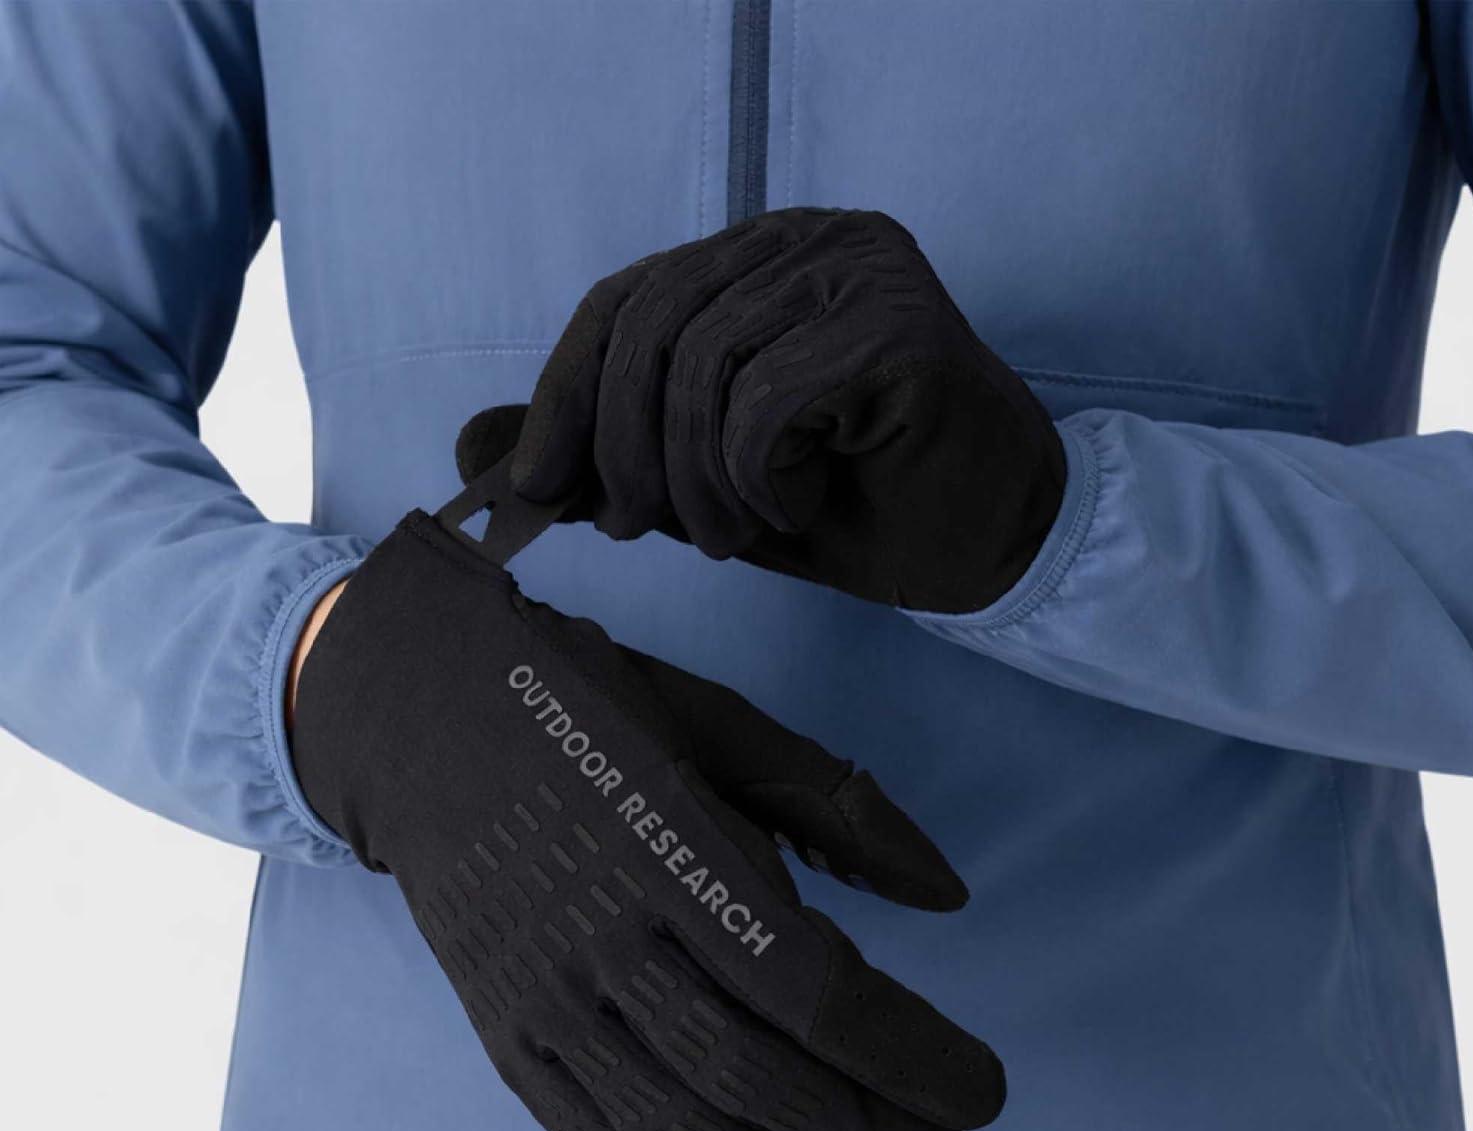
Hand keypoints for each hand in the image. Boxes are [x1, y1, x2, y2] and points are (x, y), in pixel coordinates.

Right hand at [289, 506, 1004, 1130]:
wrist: (411, 711)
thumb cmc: (582, 702)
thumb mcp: (717, 720)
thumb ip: (837, 803)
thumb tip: (949, 898)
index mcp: (666, 843)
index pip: (812, 990)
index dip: (909, 1057)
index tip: (981, 1091)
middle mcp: (597, 936)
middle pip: (756, 1078)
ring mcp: (538, 997)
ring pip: (680, 1128)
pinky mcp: (502, 1034)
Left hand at [459, 207, 1065, 613]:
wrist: (990, 545)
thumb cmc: (857, 509)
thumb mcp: (705, 486)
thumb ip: (610, 457)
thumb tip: (480, 451)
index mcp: (760, 261)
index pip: (627, 298)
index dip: (565, 392)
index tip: (535, 484)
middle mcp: (809, 241)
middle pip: (651, 322)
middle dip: (620, 448)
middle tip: (635, 532)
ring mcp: (858, 268)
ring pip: (702, 366)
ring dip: (695, 482)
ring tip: (737, 535)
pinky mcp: (896, 322)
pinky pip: (763, 402)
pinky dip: (757, 478)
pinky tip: (800, 506)